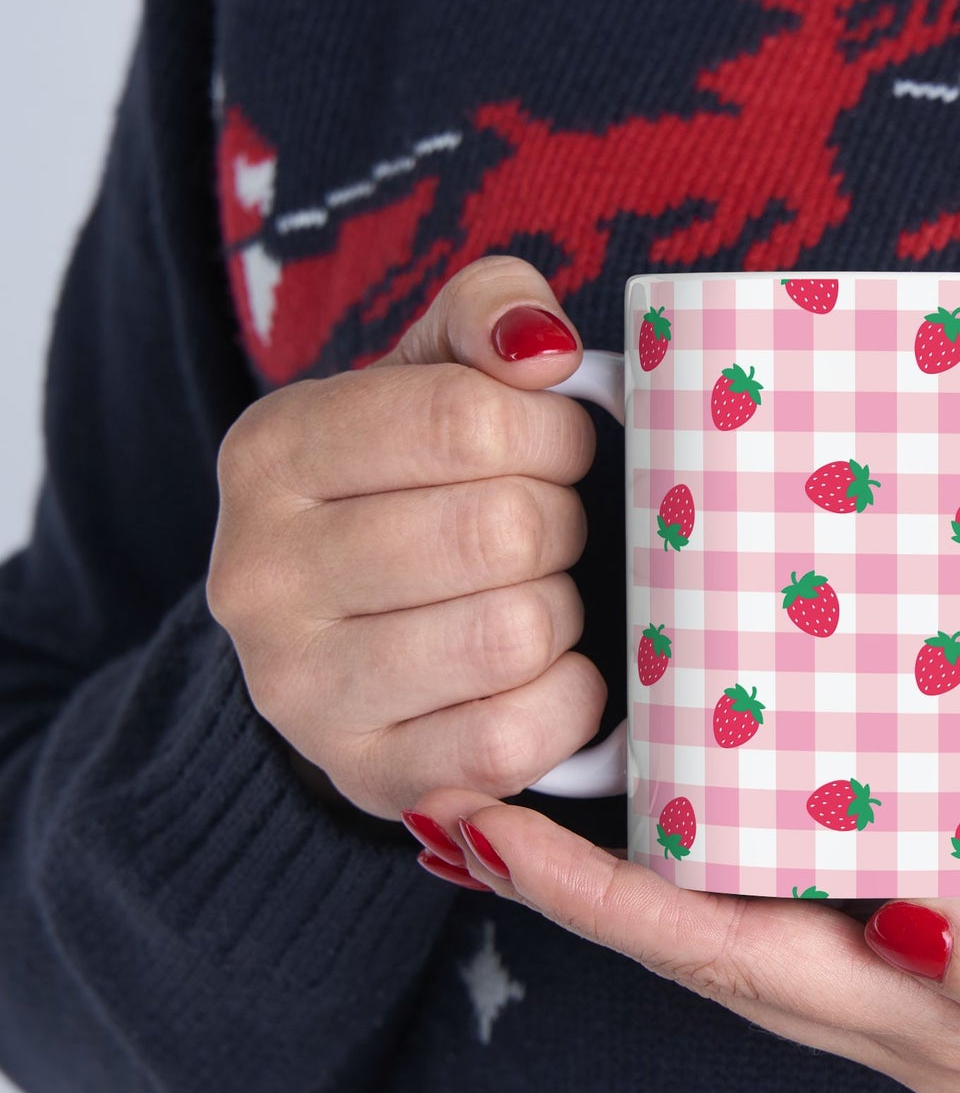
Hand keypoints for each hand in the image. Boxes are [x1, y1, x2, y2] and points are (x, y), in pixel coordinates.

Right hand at [207, 256, 603, 819]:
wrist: (345, 640)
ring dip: (562, 612)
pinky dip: (566, 700)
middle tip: (549, 531)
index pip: (466, 419)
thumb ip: (486, 316)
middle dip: (561, 524)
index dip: (553, 434)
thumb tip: (543, 348)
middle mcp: (260, 575)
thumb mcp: (430, 377)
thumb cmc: (410, 492)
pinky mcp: (368, 776)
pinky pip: (512, 739)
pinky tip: (548, 672)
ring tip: (537, 597)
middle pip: (500, 531)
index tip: (558, 449)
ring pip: (513, 634)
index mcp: (272, 453)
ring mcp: (302, 691)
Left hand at [407, 758, 959, 1092]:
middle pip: (702, 938)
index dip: (604, 907)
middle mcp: (898, 985)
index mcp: (934, 1015)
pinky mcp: (938, 872)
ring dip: (626, 859)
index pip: (730, 961)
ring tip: (532, 787)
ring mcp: (910, 935)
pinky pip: (796, 857)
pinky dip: (715, 824)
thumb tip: (901, 931)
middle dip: (574, 886)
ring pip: (735, 902)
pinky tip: (682, 770)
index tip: (494, 838)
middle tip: (466, 801)